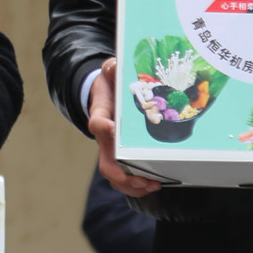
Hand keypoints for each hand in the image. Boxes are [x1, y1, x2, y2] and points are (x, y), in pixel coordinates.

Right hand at [91, 59, 160, 198]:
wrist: (106, 94)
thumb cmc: (111, 85)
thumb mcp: (110, 72)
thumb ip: (112, 68)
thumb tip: (115, 66)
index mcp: (100, 115)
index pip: (97, 124)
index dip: (103, 128)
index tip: (112, 129)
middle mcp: (104, 138)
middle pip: (106, 163)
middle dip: (123, 175)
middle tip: (141, 178)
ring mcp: (112, 150)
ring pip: (115, 176)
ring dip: (133, 185)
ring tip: (152, 185)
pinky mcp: (122, 157)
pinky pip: (125, 178)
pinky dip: (139, 186)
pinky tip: (156, 184)